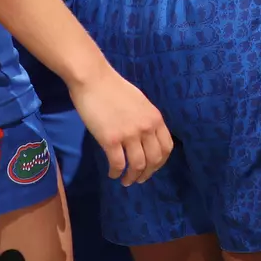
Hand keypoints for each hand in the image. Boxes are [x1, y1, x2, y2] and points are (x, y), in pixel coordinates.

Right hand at [70, 66, 173, 186]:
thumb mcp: (139, 102)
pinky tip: (112, 174)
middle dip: (147, 174)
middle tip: (138, 179)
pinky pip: (118, 164)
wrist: (93, 79)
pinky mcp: (111, 139)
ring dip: (132, 177)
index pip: (166, 147)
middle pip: (154, 160)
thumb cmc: (113, 88)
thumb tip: (145, 136)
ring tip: (126, 181)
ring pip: (137, 165)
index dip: (160, 162)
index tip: (152, 168)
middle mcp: (146, 127)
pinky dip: (116, 172)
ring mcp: (129, 134)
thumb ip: (145, 119)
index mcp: (155, 118)